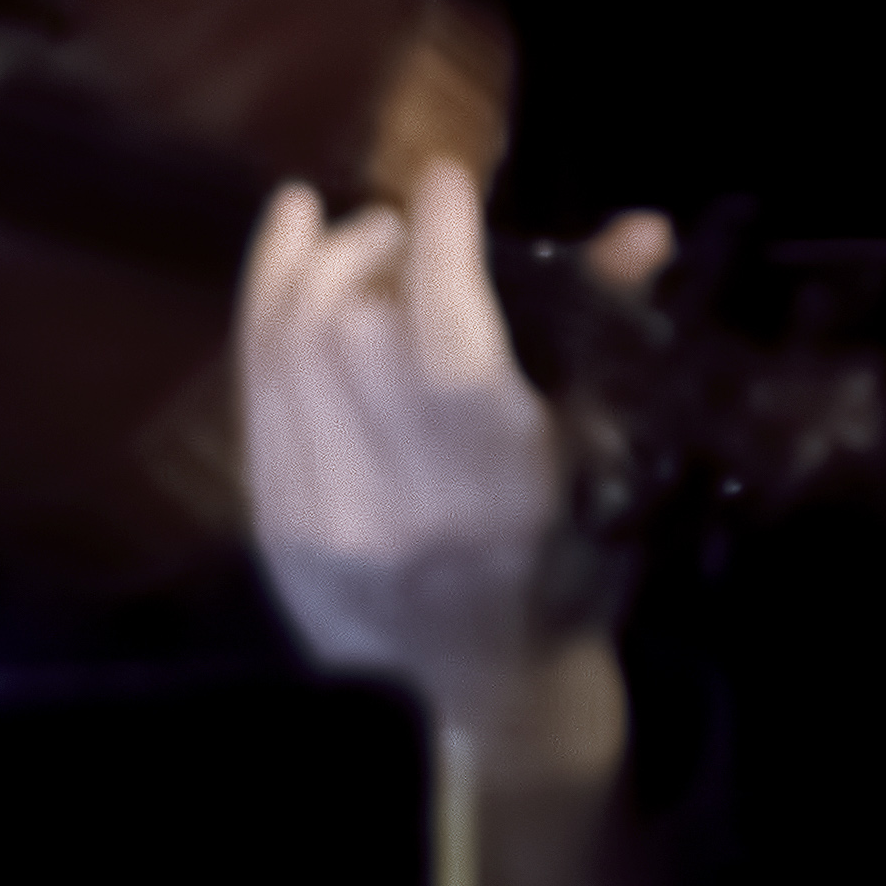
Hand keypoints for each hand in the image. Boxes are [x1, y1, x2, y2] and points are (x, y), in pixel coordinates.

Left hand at [246, 168, 678, 885]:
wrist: (482, 702)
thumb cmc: (564, 571)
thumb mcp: (603, 466)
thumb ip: (605, 338)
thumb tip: (634, 229)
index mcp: (501, 490)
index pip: (449, 338)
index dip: (442, 244)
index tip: (447, 183)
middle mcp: (402, 504)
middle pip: (355, 331)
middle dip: (375, 254)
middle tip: (403, 230)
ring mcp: (323, 517)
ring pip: (289, 348)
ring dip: (317, 268)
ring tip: (355, 236)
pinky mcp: (272, 521)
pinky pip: (251, 387)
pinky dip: (264, 304)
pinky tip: (288, 244)